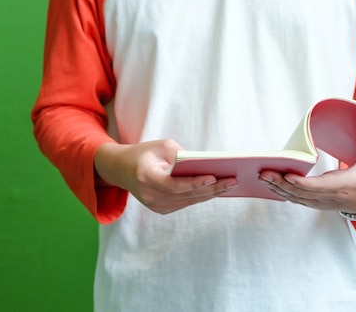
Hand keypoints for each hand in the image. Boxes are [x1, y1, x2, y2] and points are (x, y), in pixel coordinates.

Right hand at [94, 139, 238, 213]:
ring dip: (210, 194)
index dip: (193, 183)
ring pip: (189, 201)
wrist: (122, 170)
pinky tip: (217, 190)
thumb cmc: (144, 154)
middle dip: (211, 188)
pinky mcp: (160, 209)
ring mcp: (154, 206)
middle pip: (185, 195)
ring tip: (230, 185)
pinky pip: (185, 202)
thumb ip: (181, 155)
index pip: (172, 185)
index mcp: (146, 177)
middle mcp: (149, 195)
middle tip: (233, 181)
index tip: (212, 177)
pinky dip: (201, 196)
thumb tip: (205, 166)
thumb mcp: (161, 146)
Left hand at [259, 141, 355, 212]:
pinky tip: (267, 183)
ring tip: (261, 176)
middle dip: (281, 183)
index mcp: (345, 186)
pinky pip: (294, 199)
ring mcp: (320, 202)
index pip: (320, 187)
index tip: (288, 176)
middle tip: (263, 173)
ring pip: (295, 197)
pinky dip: (280, 192)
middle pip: (302, 193)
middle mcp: (330, 197)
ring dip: (277, 188)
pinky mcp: (313, 202)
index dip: (303, 183)